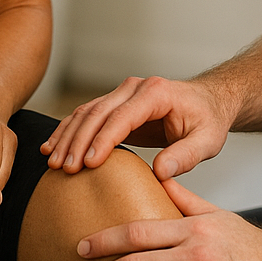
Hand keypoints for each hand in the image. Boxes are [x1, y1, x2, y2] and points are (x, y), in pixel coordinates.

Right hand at [41, 76, 230, 178]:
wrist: (208, 102)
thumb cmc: (208, 121)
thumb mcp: (208, 141)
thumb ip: (187, 156)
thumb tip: (161, 172)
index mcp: (156, 93)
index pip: (122, 117)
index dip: (103, 140)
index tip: (89, 164)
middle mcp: (134, 88)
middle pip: (98, 113)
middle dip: (78, 141)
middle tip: (65, 168)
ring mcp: (122, 93)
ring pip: (86, 112)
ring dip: (67, 136)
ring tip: (53, 162)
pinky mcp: (115, 104)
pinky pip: (86, 115)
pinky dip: (68, 131)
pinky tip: (53, 147)